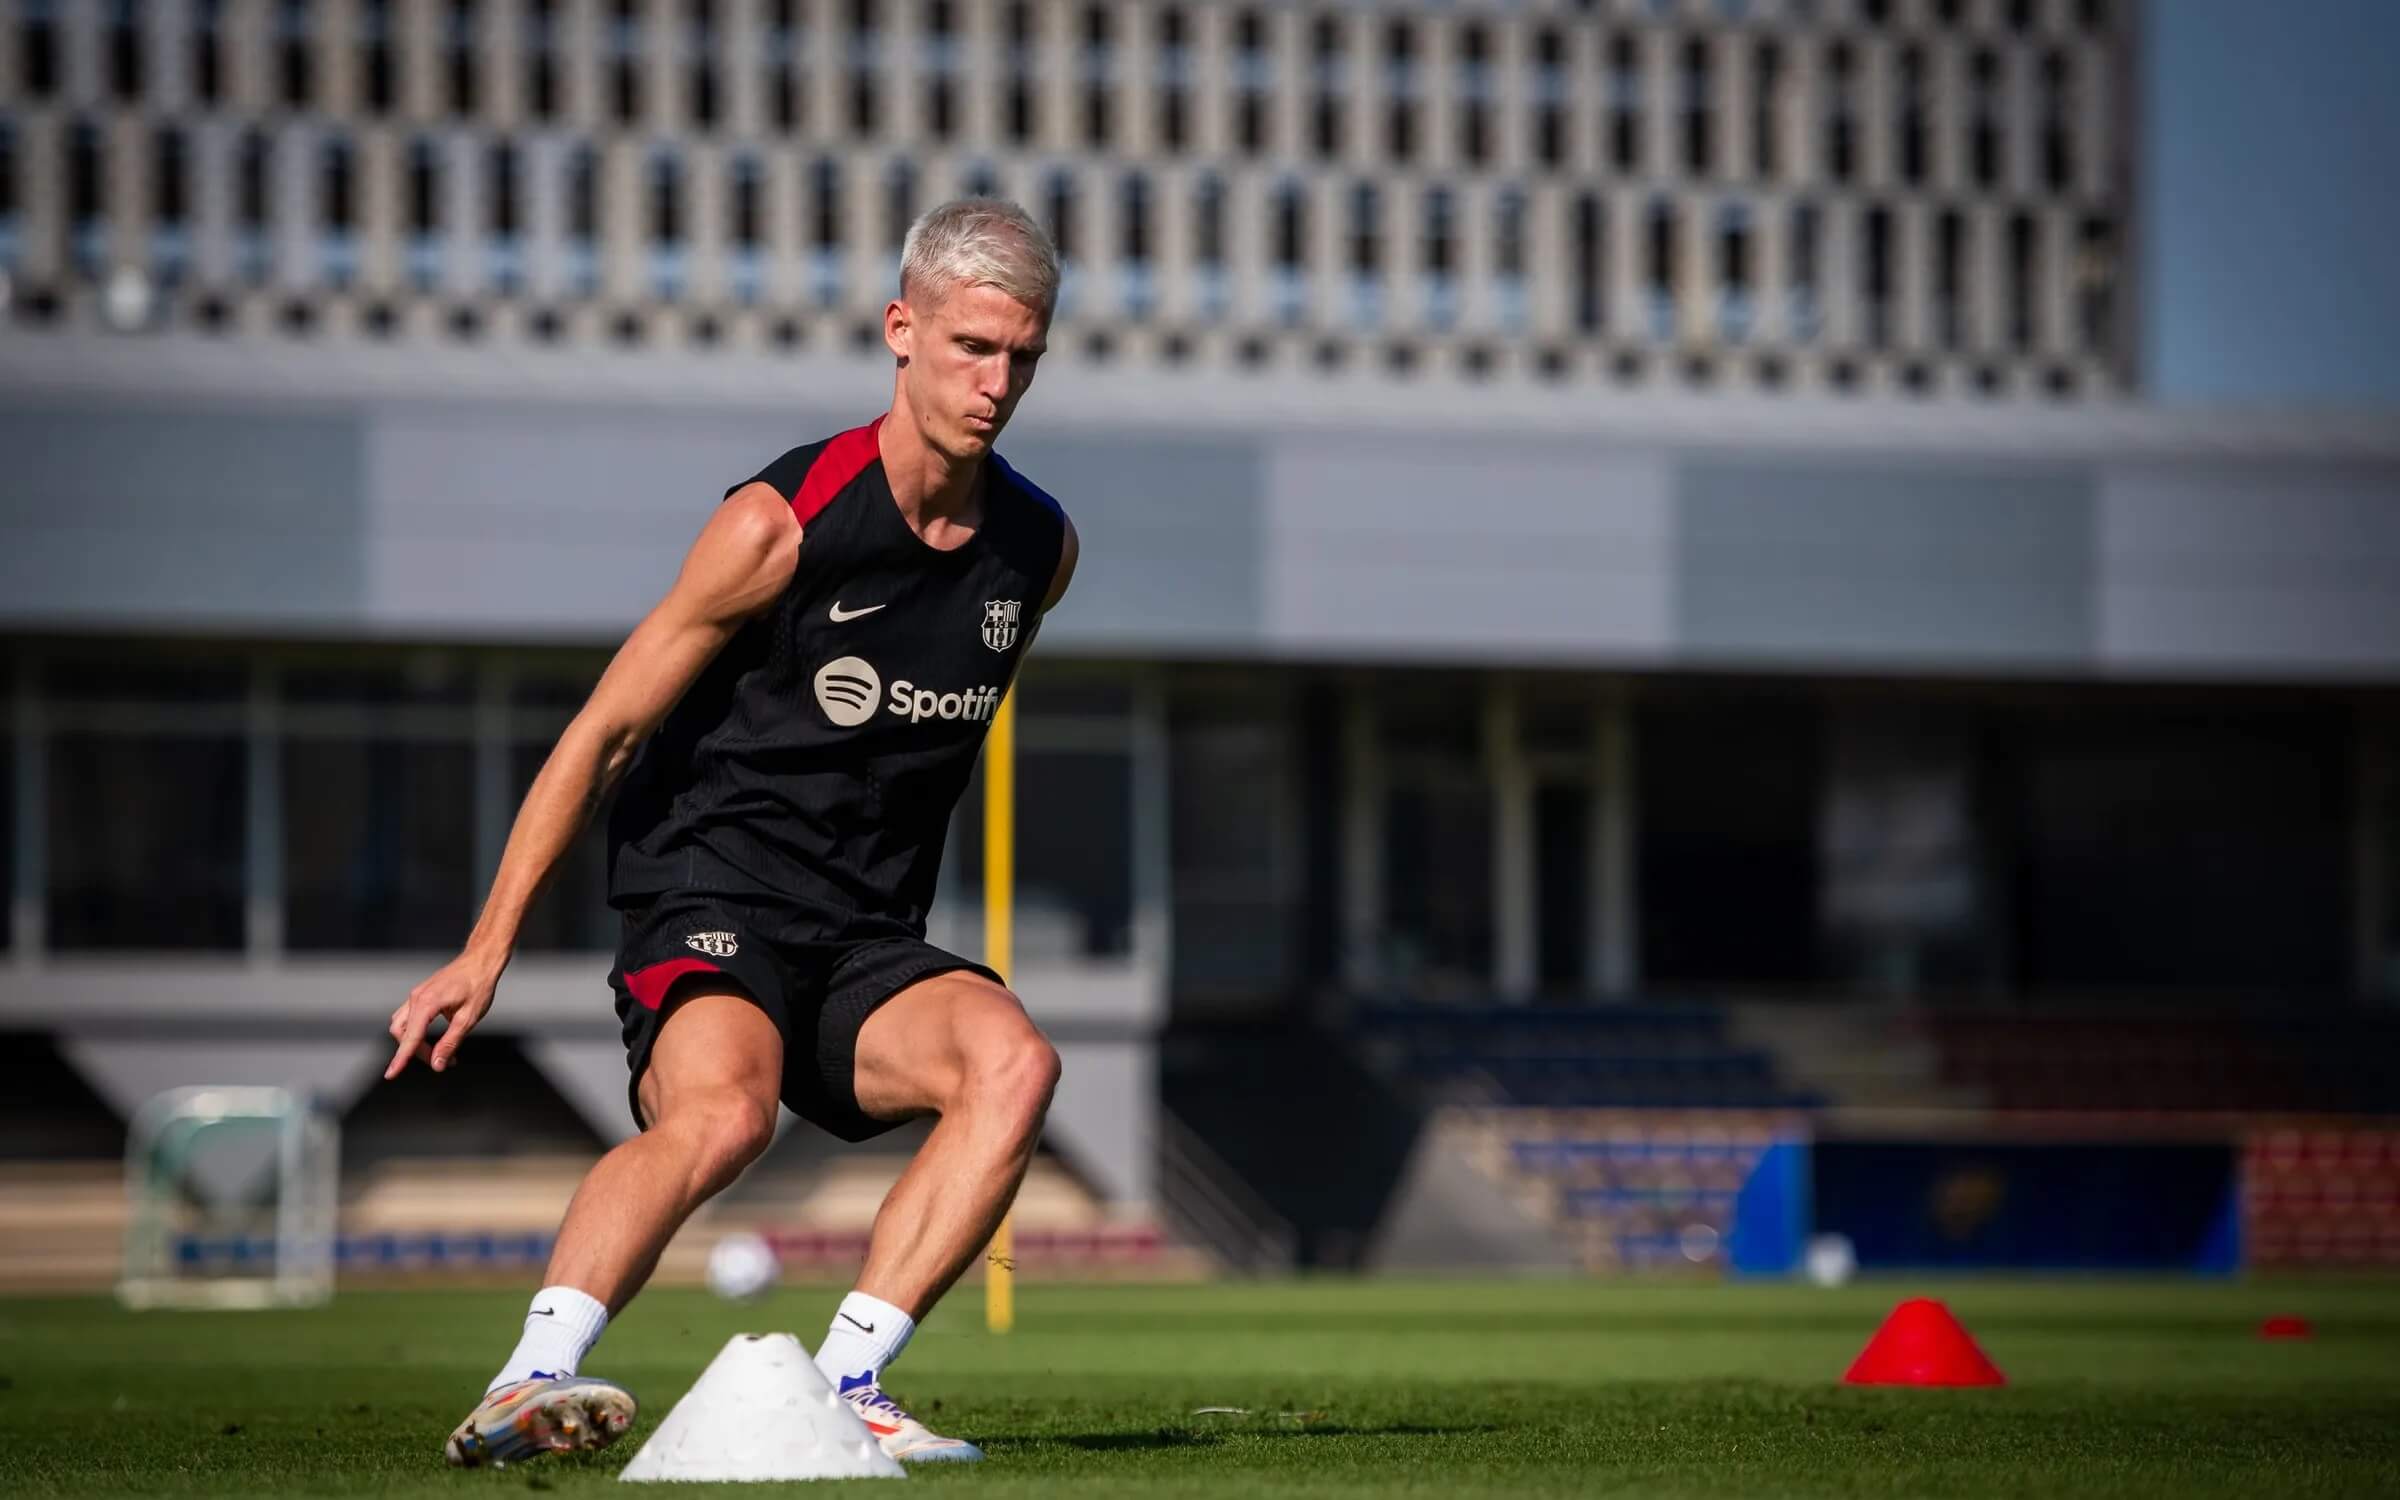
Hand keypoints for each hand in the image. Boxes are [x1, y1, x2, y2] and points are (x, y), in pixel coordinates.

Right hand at [386, 949, 504, 1078]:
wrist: (481, 960)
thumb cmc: (478, 986)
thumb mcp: (468, 1018)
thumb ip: (451, 1042)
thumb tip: (438, 1065)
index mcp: (427, 1003)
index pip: (410, 1038)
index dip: (401, 1059)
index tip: (391, 1075)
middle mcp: (416, 998)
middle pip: (402, 1033)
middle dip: (416, 1051)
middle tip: (440, 1061)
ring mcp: (416, 994)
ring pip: (403, 1025)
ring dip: (415, 1041)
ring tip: (439, 1051)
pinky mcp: (421, 994)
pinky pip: (410, 1016)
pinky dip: (417, 1030)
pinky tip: (436, 1036)